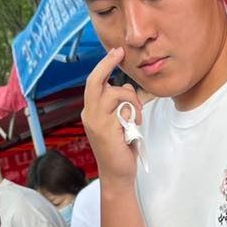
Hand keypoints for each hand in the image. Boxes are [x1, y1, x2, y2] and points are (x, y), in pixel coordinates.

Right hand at [82, 48, 143, 182]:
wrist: (118, 174)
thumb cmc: (121, 148)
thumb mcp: (119, 122)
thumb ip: (119, 105)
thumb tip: (127, 87)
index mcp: (91, 111)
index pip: (94, 82)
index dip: (104, 66)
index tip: (115, 52)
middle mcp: (89, 114)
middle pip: (94, 80)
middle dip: (107, 63)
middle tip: (119, 52)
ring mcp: (95, 122)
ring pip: (113, 92)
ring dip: (131, 99)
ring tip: (137, 116)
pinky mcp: (105, 130)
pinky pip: (122, 109)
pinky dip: (133, 113)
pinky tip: (135, 126)